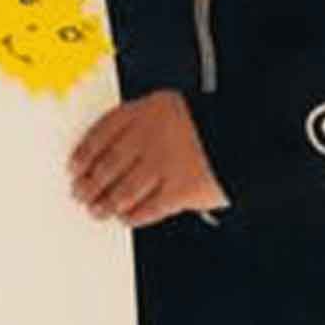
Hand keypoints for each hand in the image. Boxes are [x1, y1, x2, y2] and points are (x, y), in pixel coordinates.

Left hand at [70, 90, 228, 226]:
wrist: (250, 136)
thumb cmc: (210, 123)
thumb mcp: (170, 107)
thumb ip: (141, 123)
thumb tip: (108, 148)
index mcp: (145, 111)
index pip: (101, 133)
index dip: (83, 153)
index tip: (74, 166)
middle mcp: (150, 137)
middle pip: (107, 164)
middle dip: (90, 183)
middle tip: (80, 192)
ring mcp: (164, 165)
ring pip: (123, 189)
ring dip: (106, 203)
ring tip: (97, 210)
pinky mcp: (180, 191)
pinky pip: (148, 208)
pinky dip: (133, 215)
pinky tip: (125, 218)